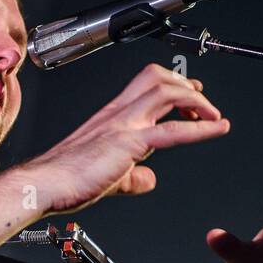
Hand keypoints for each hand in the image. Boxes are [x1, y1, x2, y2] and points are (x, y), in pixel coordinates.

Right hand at [17, 63, 228, 214]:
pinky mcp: (128, 142)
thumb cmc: (66, 180)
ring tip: (214, 116)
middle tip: (205, 104)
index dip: (174, 85)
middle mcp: (119, 113)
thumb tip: (149, 180)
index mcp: (112, 116)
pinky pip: (171, 130)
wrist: (45, 184)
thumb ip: (132, 176)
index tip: (192, 94)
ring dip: (198, 102)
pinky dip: (201, 127)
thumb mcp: (108, 175)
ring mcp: (124, 124)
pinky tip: (217, 129)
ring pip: (167, 92)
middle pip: (159, 79)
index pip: (147, 86)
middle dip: (188, 87)